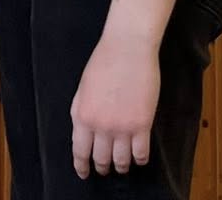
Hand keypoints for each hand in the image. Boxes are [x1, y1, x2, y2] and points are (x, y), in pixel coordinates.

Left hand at [70, 34, 159, 178]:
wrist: (127, 48)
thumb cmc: (103, 62)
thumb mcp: (82, 87)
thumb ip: (80, 110)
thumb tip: (80, 132)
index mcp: (82, 115)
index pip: (79, 151)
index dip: (82, 166)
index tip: (83, 173)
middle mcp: (100, 125)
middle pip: (101, 159)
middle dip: (102, 167)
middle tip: (105, 169)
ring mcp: (122, 127)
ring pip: (121, 161)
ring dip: (121, 166)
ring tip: (122, 165)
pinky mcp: (142, 124)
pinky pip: (141, 154)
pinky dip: (139, 160)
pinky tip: (138, 157)